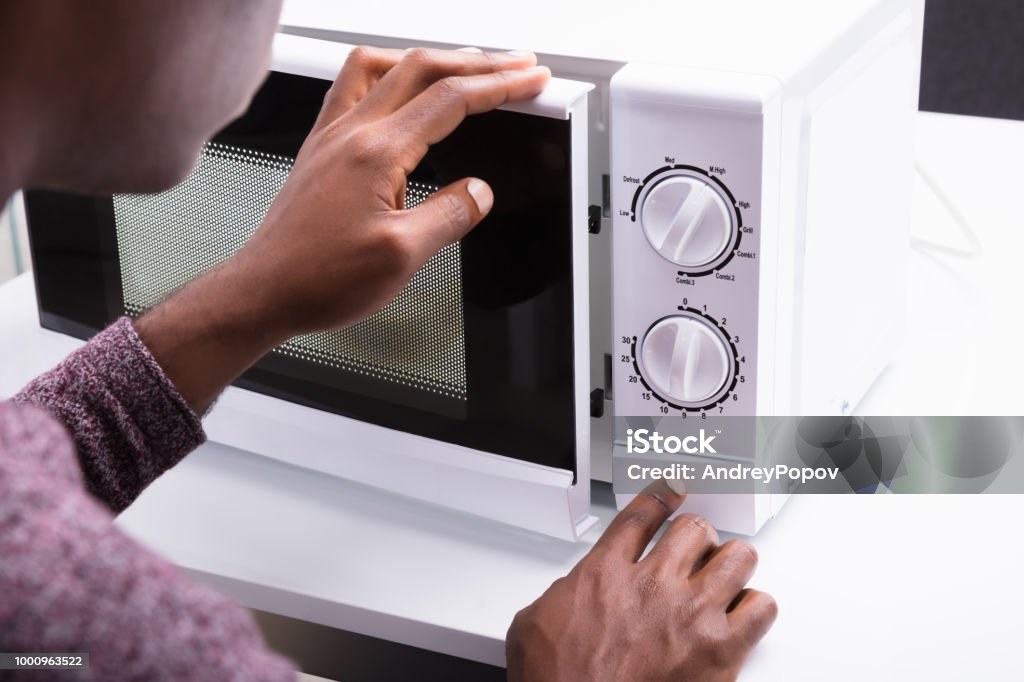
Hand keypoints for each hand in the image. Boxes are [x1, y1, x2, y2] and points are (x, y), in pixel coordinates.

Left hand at [135, 47, 549, 412]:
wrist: (264, 291)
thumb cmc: (319, 278)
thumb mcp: (402, 257)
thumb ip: (450, 216)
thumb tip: (479, 193)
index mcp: (376, 153)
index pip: (451, 99)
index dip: (500, 85)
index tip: (530, 80)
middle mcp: (350, 133)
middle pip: (422, 68)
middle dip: (477, 60)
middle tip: (515, 64)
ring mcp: (330, 137)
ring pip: (383, 67)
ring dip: (429, 58)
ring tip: (462, 65)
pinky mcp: (318, 149)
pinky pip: (351, 87)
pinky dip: (385, 75)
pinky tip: (396, 90)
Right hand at [506, 485, 776, 681]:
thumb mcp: (534, 624)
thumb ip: (562, 594)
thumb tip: (569, 593)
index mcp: (604, 573)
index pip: (642, 514)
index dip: (662, 496)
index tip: (673, 491)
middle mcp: (652, 585)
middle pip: (695, 528)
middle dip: (698, 537)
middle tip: (698, 550)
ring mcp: (691, 615)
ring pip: (737, 556)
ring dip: (731, 563)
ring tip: (726, 575)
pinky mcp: (721, 651)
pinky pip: (761, 608)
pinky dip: (756, 607)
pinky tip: (744, 615)